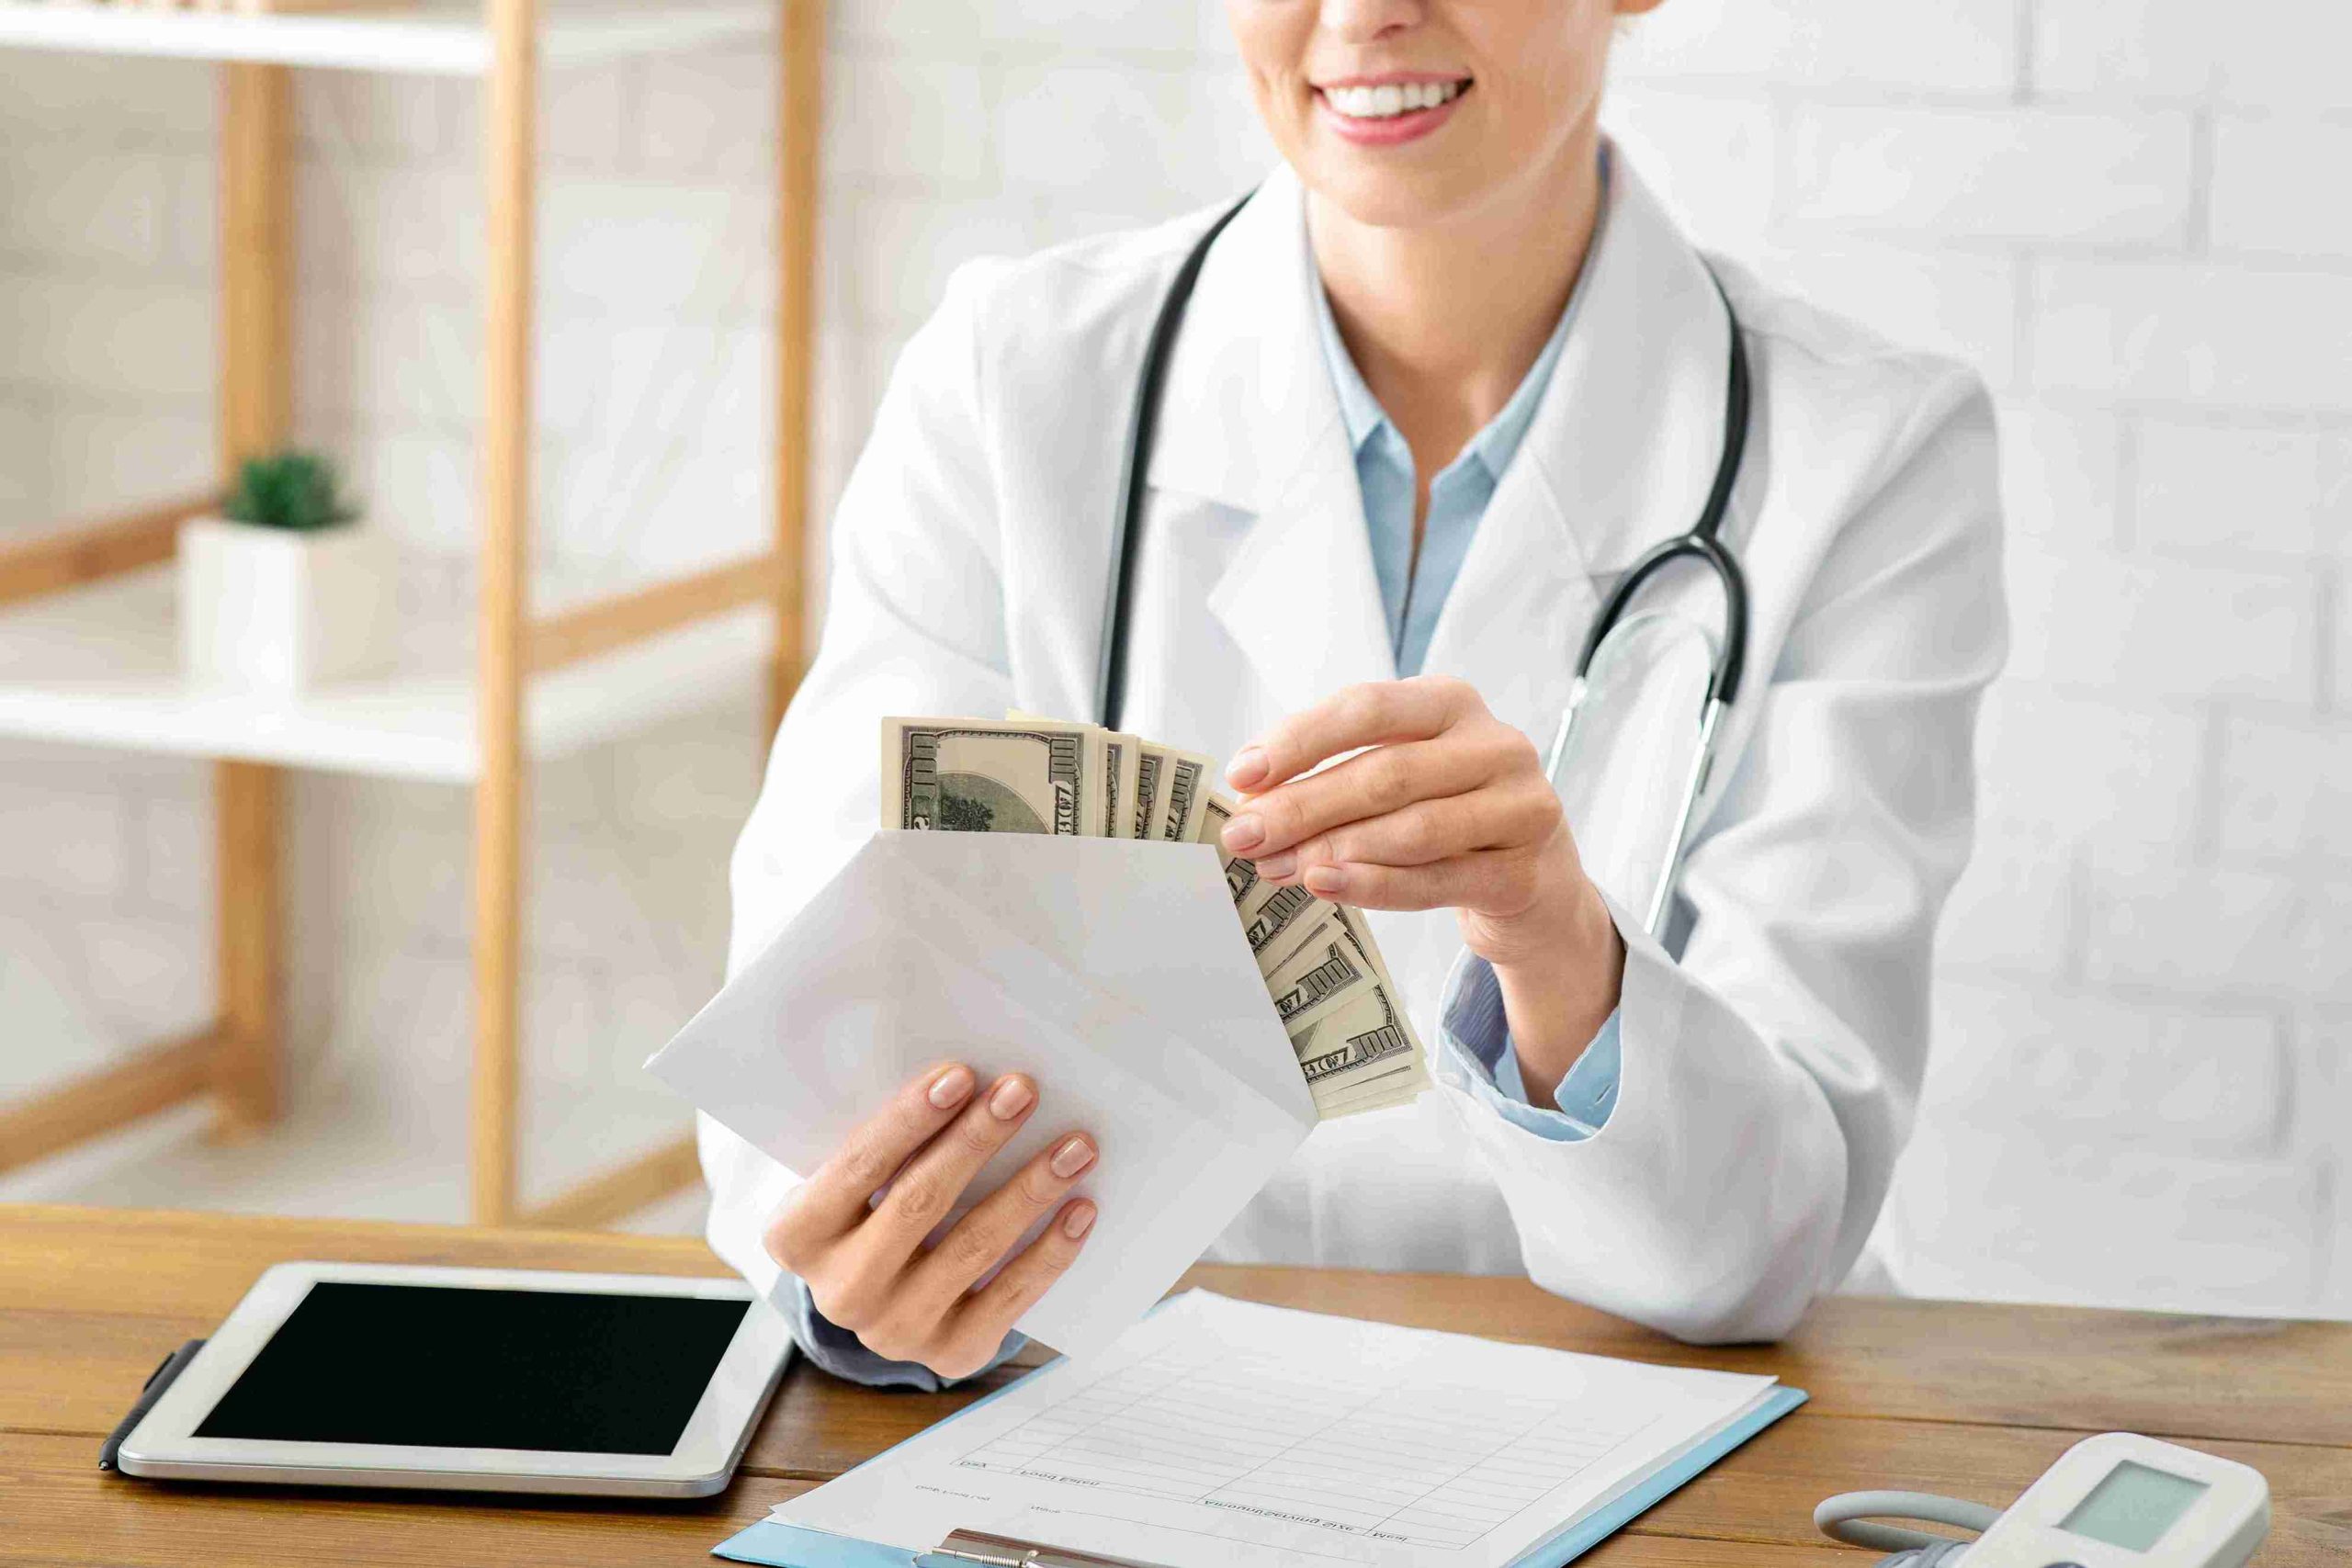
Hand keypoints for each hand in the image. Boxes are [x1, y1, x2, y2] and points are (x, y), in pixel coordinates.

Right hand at [764, 1062, 1097, 1378]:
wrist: (880, 1295)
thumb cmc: (870, 1207)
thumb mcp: (852, 1180)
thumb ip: (887, 1143)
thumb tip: (969, 1082)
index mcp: (797, 1236)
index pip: (859, 1166)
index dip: (910, 1119)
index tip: (961, 1075)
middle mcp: (841, 1292)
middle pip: (920, 1202)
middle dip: (977, 1141)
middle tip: (1023, 1091)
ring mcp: (895, 1330)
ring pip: (973, 1247)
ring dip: (1030, 1189)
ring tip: (1076, 1146)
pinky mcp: (951, 1353)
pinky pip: (1010, 1296)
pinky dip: (1050, 1250)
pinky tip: (1080, 1208)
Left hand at [1219, 676, 1623, 1099]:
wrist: (1536, 885)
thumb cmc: (1448, 816)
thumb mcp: (1402, 776)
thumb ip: (1337, 779)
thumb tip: (1253, 808)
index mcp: (1453, 704)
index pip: (1368, 709)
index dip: (1300, 741)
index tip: (1243, 775)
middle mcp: (1496, 746)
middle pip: (1385, 773)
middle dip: (1303, 805)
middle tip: (1245, 835)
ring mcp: (1519, 809)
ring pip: (1413, 829)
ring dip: (1333, 849)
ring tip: (1278, 867)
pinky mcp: (1525, 873)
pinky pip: (1438, 881)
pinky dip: (1375, 886)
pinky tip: (1327, 886)